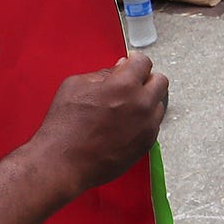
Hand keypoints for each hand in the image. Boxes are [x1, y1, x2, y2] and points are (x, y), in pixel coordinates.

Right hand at [29, 55, 169, 193]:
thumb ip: (102, 73)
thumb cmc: (65, 126)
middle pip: (160, 81)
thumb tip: (118, 69)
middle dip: (146, 79)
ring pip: (159, 104)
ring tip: (126, 107)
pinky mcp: (146, 144)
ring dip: (147, 101)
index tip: (130, 63)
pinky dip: (144, 120)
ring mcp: (147, 126)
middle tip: (132, 83)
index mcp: (124, 85)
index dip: (135, 61)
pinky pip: (154, 124)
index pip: (144, 62)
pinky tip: (126, 123)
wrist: (63, 162)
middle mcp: (141, 104)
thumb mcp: (75, 85)